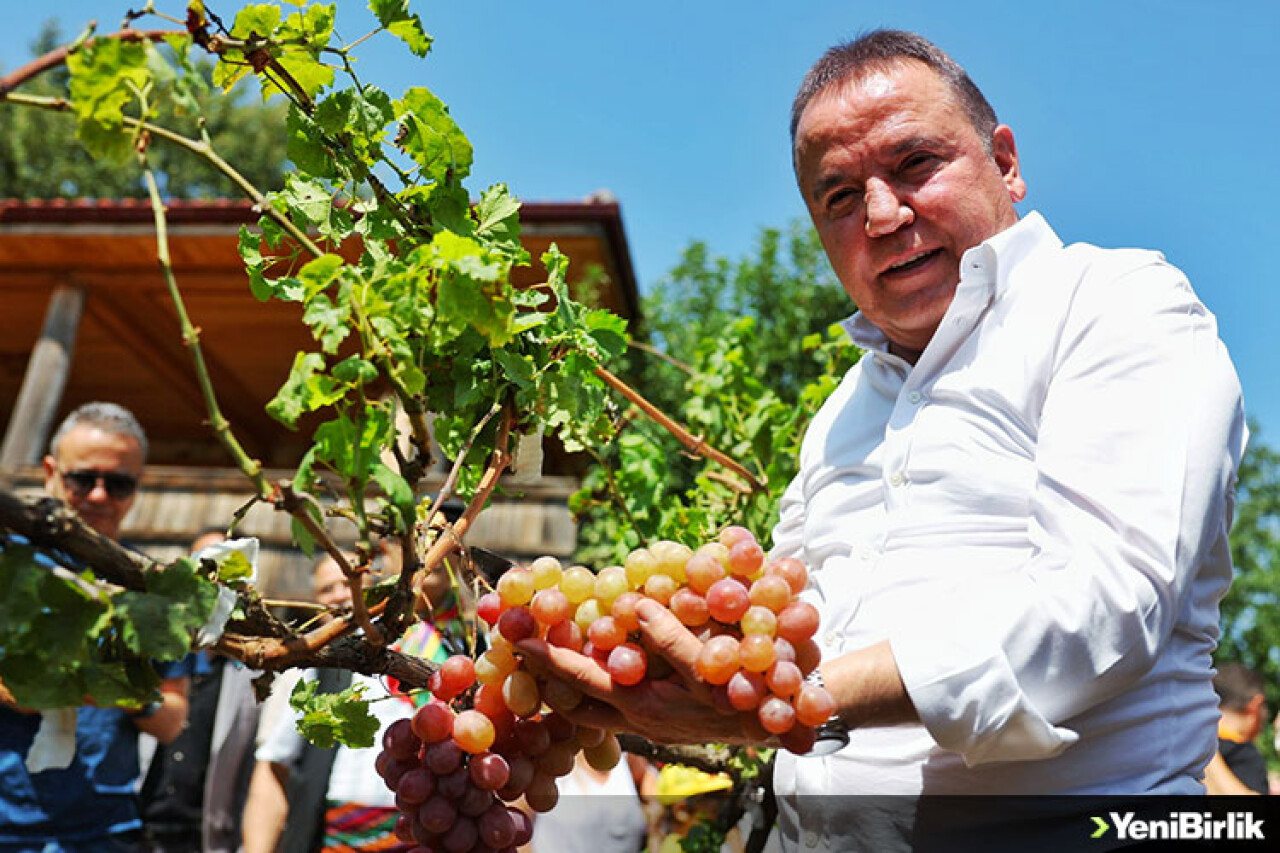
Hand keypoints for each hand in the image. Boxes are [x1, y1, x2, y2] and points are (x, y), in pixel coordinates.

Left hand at [517, 598, 761, 744]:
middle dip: (548, 677)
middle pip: (576, 701)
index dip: (547, 658)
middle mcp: (638, 719)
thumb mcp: (711, 665)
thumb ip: (672, 639)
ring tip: (553, 654)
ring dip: (572, 683)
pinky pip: (618, 705)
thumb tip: (635, 606)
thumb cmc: (746, 692)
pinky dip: (602, 685)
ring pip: (595, 707)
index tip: (516, 639)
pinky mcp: (661, 722)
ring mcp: (648, 724)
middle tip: (525, 646)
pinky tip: (607, 660)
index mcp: (643, 704)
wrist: (781, 723)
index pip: (582, 680)